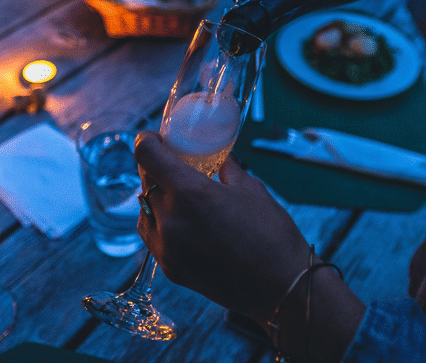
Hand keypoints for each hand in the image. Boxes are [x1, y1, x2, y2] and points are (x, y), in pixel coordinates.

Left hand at [134, 130, 312, 323]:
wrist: (281, 287)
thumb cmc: (272, 235)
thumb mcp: (251, 189)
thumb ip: (226, 169)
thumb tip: (218, 158)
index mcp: (189, 193)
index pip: (146, 155)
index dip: (146, 140)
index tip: (153, 138)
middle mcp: (170, 219)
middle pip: (145, 181)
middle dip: (155, 169)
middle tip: (172, 164)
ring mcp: (166, 247)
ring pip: (144, 210)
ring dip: (156, 197)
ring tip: (179, 196)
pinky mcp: (169, 268)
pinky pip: (152, 236)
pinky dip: (160, 223)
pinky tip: (182, 221)